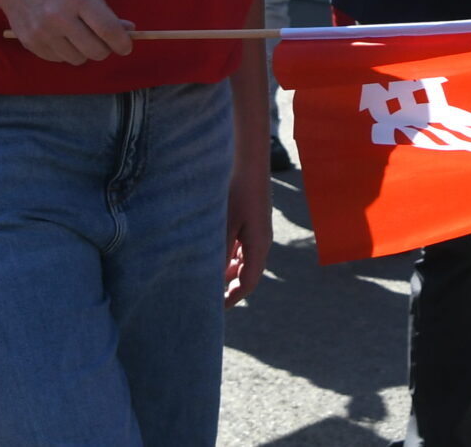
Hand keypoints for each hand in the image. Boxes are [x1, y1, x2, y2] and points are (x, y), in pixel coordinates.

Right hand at [0, 0, 130, 63]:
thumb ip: (104, 9)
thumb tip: (126, 31)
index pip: (108, 30)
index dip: (122, 42)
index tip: (126, 46)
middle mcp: (59, 16)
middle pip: (95, 50)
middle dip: (105, 50)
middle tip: (104, 42)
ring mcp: (42, 31)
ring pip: (78, 59)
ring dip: (84, 51)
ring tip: (78, 34)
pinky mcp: (29, 42)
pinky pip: (59, 59)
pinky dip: (65, 51)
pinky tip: (60, 35)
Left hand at [223, 138, 271, 305]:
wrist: (250, 162)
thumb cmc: (237, 192)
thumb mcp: (225, 224)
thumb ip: (219, 253)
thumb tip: (212, 279)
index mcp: (259, 246)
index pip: (248, 282)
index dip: (233, 297)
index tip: (216, 308)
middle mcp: (262, 241)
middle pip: (248, 273)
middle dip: (230, 286)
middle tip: (209, 296)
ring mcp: (258, 230)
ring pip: (245, 260)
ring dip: (229, 270)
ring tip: (209, 276)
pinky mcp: (253, 220)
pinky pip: (243, 246)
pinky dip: (231, 255)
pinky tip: (216, 252)